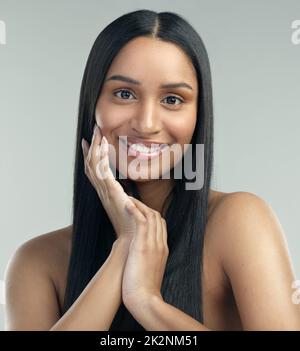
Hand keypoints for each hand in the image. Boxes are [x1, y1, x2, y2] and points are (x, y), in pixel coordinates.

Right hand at [81, 123, 135, 240]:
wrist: (132, 237)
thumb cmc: (131, 224)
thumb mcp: (127, 207)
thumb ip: (127, 199)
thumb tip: (130, 196)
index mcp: (105, 193)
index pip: (93, 171)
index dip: (90, 156)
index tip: (89, 142)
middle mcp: (102, 191)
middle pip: (90, 164)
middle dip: (91, 146)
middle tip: (93, 131)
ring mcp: (105, 191)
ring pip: (94, 164)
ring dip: (96, 147)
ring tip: (98, 132)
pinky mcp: (111, 192)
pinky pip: (103, 171)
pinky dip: (102, 157)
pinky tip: (104, 145)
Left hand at [121, 196, 168, 306]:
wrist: (145, 299)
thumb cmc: (144, 289)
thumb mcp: (149, 270)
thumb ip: (148, 259)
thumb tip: (139, 255)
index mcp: (162, 249)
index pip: (161, 226)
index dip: (151, 215)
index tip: (141, 210)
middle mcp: (160, 244)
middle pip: (158, 217)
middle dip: (146, 206)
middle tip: (133, 200)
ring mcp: (154, 244)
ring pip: (151, 216)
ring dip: (139, 205)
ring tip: (128, 199)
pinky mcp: (144, 245)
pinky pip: (142, 221)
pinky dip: (135, 210)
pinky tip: (127, 204)